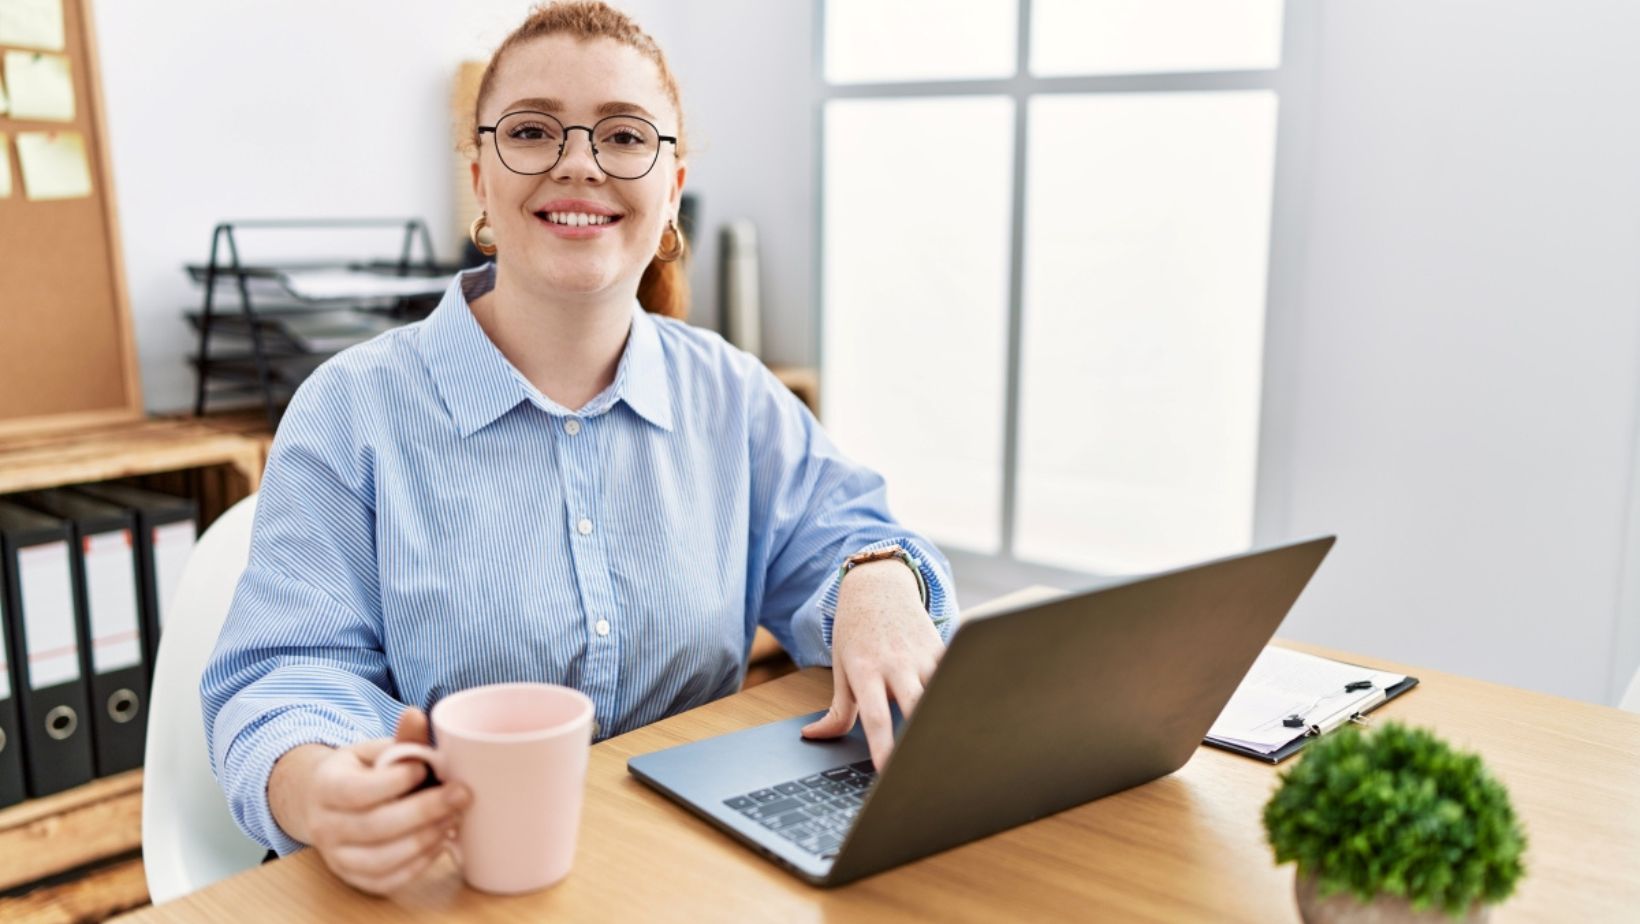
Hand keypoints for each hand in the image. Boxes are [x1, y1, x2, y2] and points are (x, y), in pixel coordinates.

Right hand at [275, 708, 469, 894]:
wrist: (325, 803)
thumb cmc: (359, 773)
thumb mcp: (372, 750)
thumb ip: (399, 739)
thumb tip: (416, 714)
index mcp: (325, 787)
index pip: (358, 790)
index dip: (396, 782)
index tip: (426, 768)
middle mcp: (324, 826)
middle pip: (375, 826)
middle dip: (424, 811)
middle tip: (461, 795)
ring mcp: (337, 858)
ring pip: (381, 859)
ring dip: (425, 839)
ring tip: (454, 819)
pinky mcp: (354, 879)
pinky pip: (386, 881)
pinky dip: (417, 865)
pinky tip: (439, 842)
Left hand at [800, 560, 944, 769]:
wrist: (877, 584)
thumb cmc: (856, 631)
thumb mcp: (841, 666)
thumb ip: (835, 710)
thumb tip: (813, 736)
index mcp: (865, 670)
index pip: (876, 717)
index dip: (884, 747)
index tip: (887, 771)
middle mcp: (895, 663)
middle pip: (915, 706)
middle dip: (922, 736)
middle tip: (925, 767)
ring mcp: (922, 655)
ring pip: (941, 692)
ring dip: (946, 718)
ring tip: (952, 750)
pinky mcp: (941, 648)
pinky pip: (953, 676)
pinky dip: (957, 696)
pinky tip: (966, 719)